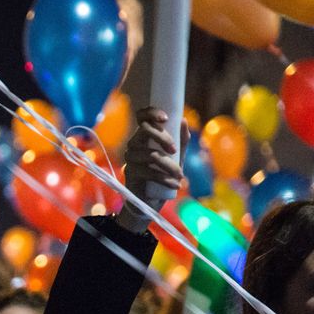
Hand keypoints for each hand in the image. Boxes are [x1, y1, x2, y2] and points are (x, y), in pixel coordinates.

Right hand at [117, 107, 189, 232]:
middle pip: (144, 130)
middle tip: (175, 151)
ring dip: (169, 165)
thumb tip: (183, 120)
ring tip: (180, 176)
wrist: (150, 201)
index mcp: (144, 136)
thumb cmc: (163, 175)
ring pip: (150, 154)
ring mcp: (130, 158)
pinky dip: (165, 179)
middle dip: (163, 138)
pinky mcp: (130, 173)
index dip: (151, 113)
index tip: (166, 118)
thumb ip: (181, 140)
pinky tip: (176, 185)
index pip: (141, 116)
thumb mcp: (177, 156)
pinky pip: (148, 172)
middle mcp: (134, 144)